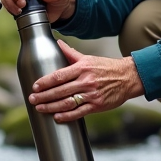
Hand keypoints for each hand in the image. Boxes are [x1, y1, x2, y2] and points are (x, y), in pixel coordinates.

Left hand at [29, 40, 143, 121]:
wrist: (128, 77)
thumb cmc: (107, 67)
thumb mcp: (89, 58)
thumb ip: (71, 53)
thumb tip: (58, 43)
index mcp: (82, 68)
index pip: (59, 75)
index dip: (45, 82)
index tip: (35, 86)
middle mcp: (86, 81)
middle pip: (60, 90)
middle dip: (44, 96)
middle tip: (32, 99)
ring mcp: (92, 94)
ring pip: (67, 102)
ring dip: (51, 106)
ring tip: (40, 108)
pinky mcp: (97, 105)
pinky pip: (79, 112)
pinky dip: (66, 116)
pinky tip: (57, 117)